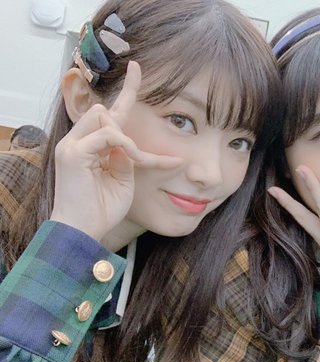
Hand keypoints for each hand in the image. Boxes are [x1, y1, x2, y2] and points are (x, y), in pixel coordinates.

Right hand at [50, 61, 180, 240]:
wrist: (82, 231)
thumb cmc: (102, 209)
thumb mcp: (122, 178)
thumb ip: (126, 156)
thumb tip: (132, 143)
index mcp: (89, 146)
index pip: (106, 111)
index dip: (125, 89)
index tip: (136, 67)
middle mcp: (77, 141)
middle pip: (106, 111)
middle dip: (129, 130)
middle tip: (141, 157)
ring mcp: (72, 145)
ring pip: (105, 117)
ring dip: (127, 142)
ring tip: (133, 165)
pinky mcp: (74, 152)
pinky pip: (108, 135)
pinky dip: (125, 147)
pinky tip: (128, 162)